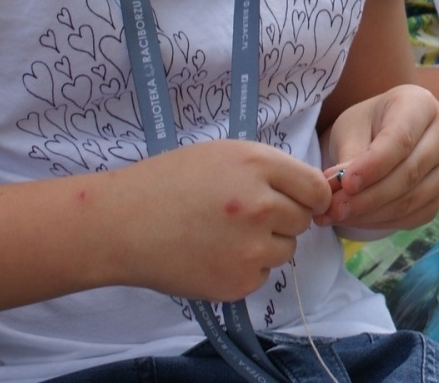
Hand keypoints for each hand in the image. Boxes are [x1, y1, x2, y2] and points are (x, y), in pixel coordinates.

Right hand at [108, 138, 330, 301]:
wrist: (121, 224)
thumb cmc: (168, 182)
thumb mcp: (222, 154)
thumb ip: (269, 170)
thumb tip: (311, 193)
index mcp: (259, 166)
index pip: (316, 189)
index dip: (311, 197)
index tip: (299, 201)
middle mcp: (262, 206)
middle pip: (302, 221)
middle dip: (282, 219)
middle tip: (243, 216)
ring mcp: (251, 249)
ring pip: (285, 250)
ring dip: (265, 245)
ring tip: (222, 235)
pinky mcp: (238, 283)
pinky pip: (261, 275)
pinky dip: (244, 268)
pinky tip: (211, 255)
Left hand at [315, 84, 438, 230]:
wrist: (386, 133)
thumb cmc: (368, 124)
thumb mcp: (351, 128)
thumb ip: (349, 156)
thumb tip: (340, 190)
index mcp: (421, 104)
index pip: (401, 140)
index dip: (373, 166)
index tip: (345, 184)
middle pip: (410, 173)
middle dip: (369, 196)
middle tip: (334, 208)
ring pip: (413, 199)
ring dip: (372, 214)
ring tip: (337, 215)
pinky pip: (415, 216)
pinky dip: (383, 223)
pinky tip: (356, 219)